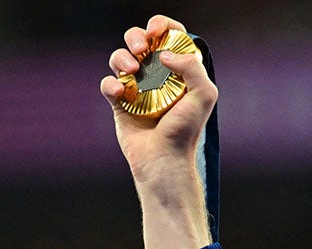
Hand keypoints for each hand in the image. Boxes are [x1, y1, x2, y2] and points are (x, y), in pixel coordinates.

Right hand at [100, 15, 217, 248]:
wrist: (164, 159)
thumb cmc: (186, 130)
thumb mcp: (203, 95)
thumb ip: (192, 67)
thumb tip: (163, 54)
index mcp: (178, 70)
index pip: (170, 36)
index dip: (162, 25)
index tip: (155, 29)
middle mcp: (157, 76)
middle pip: (139, 40)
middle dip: (136, 36)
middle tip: (141, 49)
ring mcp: (137, 88)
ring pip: (120, 58)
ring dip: (121, 57)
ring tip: (132, 71)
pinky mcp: (120, 103)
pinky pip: (108, 83)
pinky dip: (111, 84)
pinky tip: (121, 93)